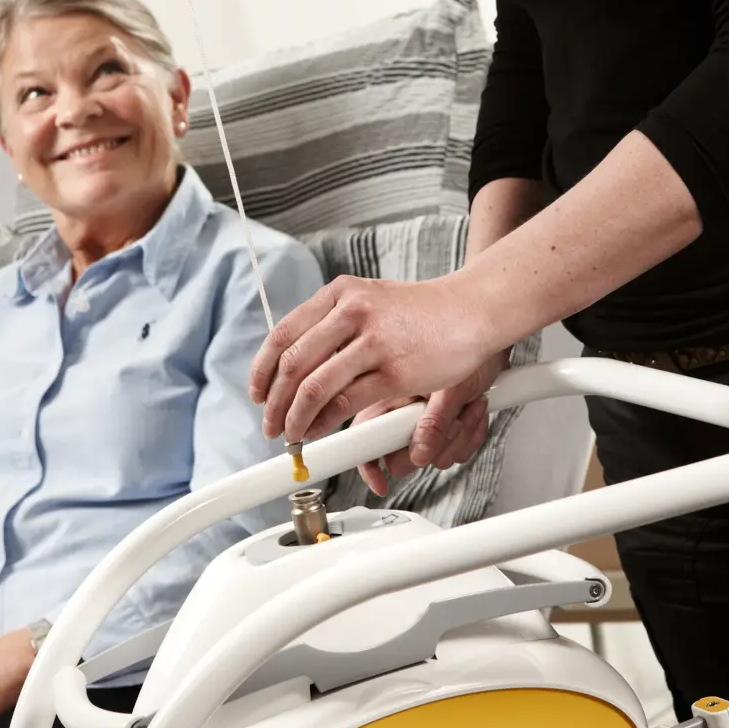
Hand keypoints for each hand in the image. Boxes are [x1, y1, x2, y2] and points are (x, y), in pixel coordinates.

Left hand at [249, 273, 495, 446]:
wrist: (471, 309)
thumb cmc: (422, 312)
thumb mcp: (370, 299)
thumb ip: (334, 323)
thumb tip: (296, 359)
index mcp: (340, 292)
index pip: (284, 334)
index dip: (263, 370)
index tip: (257, 392)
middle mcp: (352, 310)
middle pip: (293, 364)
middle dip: (274, 402)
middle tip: (270, 423)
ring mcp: (374, 340)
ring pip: (313, 387)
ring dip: (294, 418)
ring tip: (291, 434)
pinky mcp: (395, 370)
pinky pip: (345, 402)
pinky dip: (324, 424)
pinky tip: (319, 432)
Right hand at [351, 354, 509, 495]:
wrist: (491, 336)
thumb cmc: (464, 341)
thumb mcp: (451, 385)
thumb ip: (434, 423)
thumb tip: (420, 454)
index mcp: (385, 392)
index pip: (361, 438)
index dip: (368, 465)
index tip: (379, 482)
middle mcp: (398, 407)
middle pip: (401, 456)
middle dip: (431, 446)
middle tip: (449, 423)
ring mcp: (421, 418)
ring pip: (433, 456)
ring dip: (457, 436)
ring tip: (467, 406)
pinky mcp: (444, 424)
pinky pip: (455, 450)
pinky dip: (470, 433)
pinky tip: (474, 409)